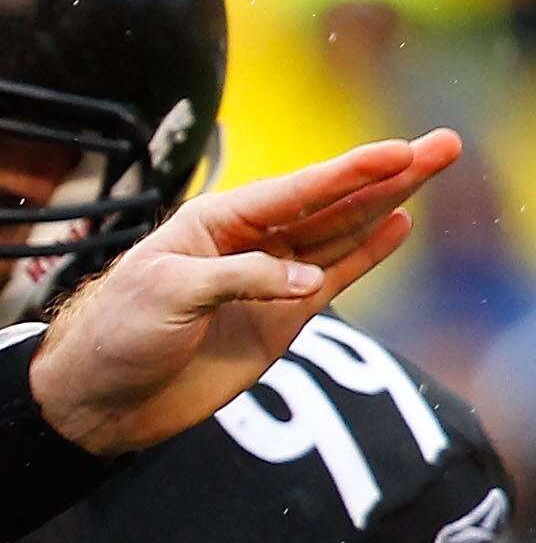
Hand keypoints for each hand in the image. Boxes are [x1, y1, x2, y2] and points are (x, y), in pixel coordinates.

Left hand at [32, 131, 460, 453]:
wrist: (99, 398)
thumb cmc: (117, 331)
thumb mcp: (169, 293)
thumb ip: (243, 279)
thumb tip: (311, 281)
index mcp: (212, 223)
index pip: (293, 191)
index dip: (348, 172)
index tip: (398, 151)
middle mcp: (247, 244)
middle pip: (329, 204)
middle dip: (385, 175)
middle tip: (443, 144)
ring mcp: (269, 282)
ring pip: (340, 235)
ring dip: (386, 205)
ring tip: (433, 169)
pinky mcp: (279, 321)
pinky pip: (333, 280)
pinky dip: (366, 253)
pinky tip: (398, 224)